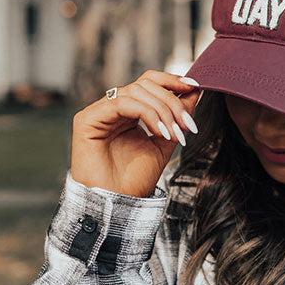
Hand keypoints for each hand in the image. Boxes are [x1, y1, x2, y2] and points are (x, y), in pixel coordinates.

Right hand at [70, 70, 201, 196]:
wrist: (115, 204)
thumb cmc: (135, 179)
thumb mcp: (165, 143)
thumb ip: (177, 118)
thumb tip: (196, 91)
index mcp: (129, 112)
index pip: (150, 83)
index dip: (173, 81)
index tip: (197, 87)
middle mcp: (113, 108)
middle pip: (146, 84)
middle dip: (172, 101)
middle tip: (187, 124)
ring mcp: (99, 112)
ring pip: (136, 91)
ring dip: (162, 110)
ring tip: (174, 134)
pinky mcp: (87, 119)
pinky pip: (121, 103)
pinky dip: (146, 113)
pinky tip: (159, 132)